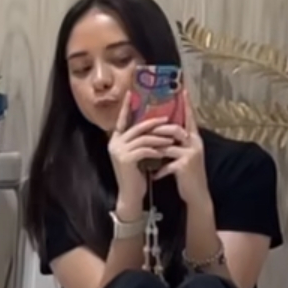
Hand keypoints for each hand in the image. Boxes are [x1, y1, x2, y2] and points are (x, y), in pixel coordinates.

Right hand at [109, 91, 182, 210]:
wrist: (131, 195)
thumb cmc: (136, 174)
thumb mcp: (137, 154)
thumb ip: (140, 140)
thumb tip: (153, 124)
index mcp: (115, 139)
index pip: (121, 119)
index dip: (126, 106)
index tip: (130, 92)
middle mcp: (114, 143)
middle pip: (138, 127)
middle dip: (155, 123)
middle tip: (169, 119)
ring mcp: (119, 151)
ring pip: (144, 138)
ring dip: (160, 137)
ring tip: (173, 137)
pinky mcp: (126, 159)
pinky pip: (145, 149)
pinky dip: (156, 149)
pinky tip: (164, 151)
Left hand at [148, 87, 207, 205]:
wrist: (197, 195)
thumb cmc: (188, 175)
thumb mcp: (185, 156)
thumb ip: (178, 144)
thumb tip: (163, 134)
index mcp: (195, 139)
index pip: (190, 118)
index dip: (187, 105)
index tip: (183, 90)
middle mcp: (195, 143)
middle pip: (175, 129)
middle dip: (159, 129)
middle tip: (146, 127)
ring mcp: (191, 154)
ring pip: (168, 145)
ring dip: (155, 149)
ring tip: (144, 152)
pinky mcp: (185, 166)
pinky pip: (167, 163)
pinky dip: (159, 170)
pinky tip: (154, 175)